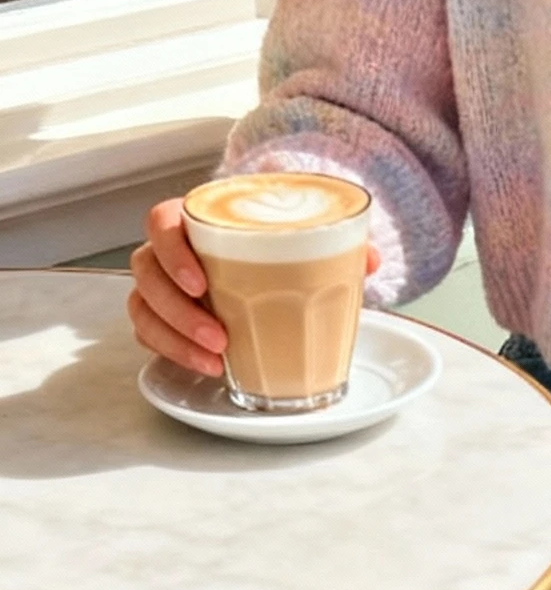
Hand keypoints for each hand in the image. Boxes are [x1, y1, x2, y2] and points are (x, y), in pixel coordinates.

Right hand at [128, 194, 381, 376]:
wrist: (273, 264)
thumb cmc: (278, 245)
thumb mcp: (306, 238)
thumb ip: (335, 242)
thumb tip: (368, 259)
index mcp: (198, 221)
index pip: (162, 223)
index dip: (173, 252)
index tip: (202, 283)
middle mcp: (171, 252)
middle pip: (145, 271)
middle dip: (177, 309)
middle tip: (219, 335)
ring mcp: (163, 286)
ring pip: (143, 308)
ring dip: (174, 338)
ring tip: (217, 359)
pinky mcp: (163, 319)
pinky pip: (148, 335)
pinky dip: (174, 353)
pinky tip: (209, 368)